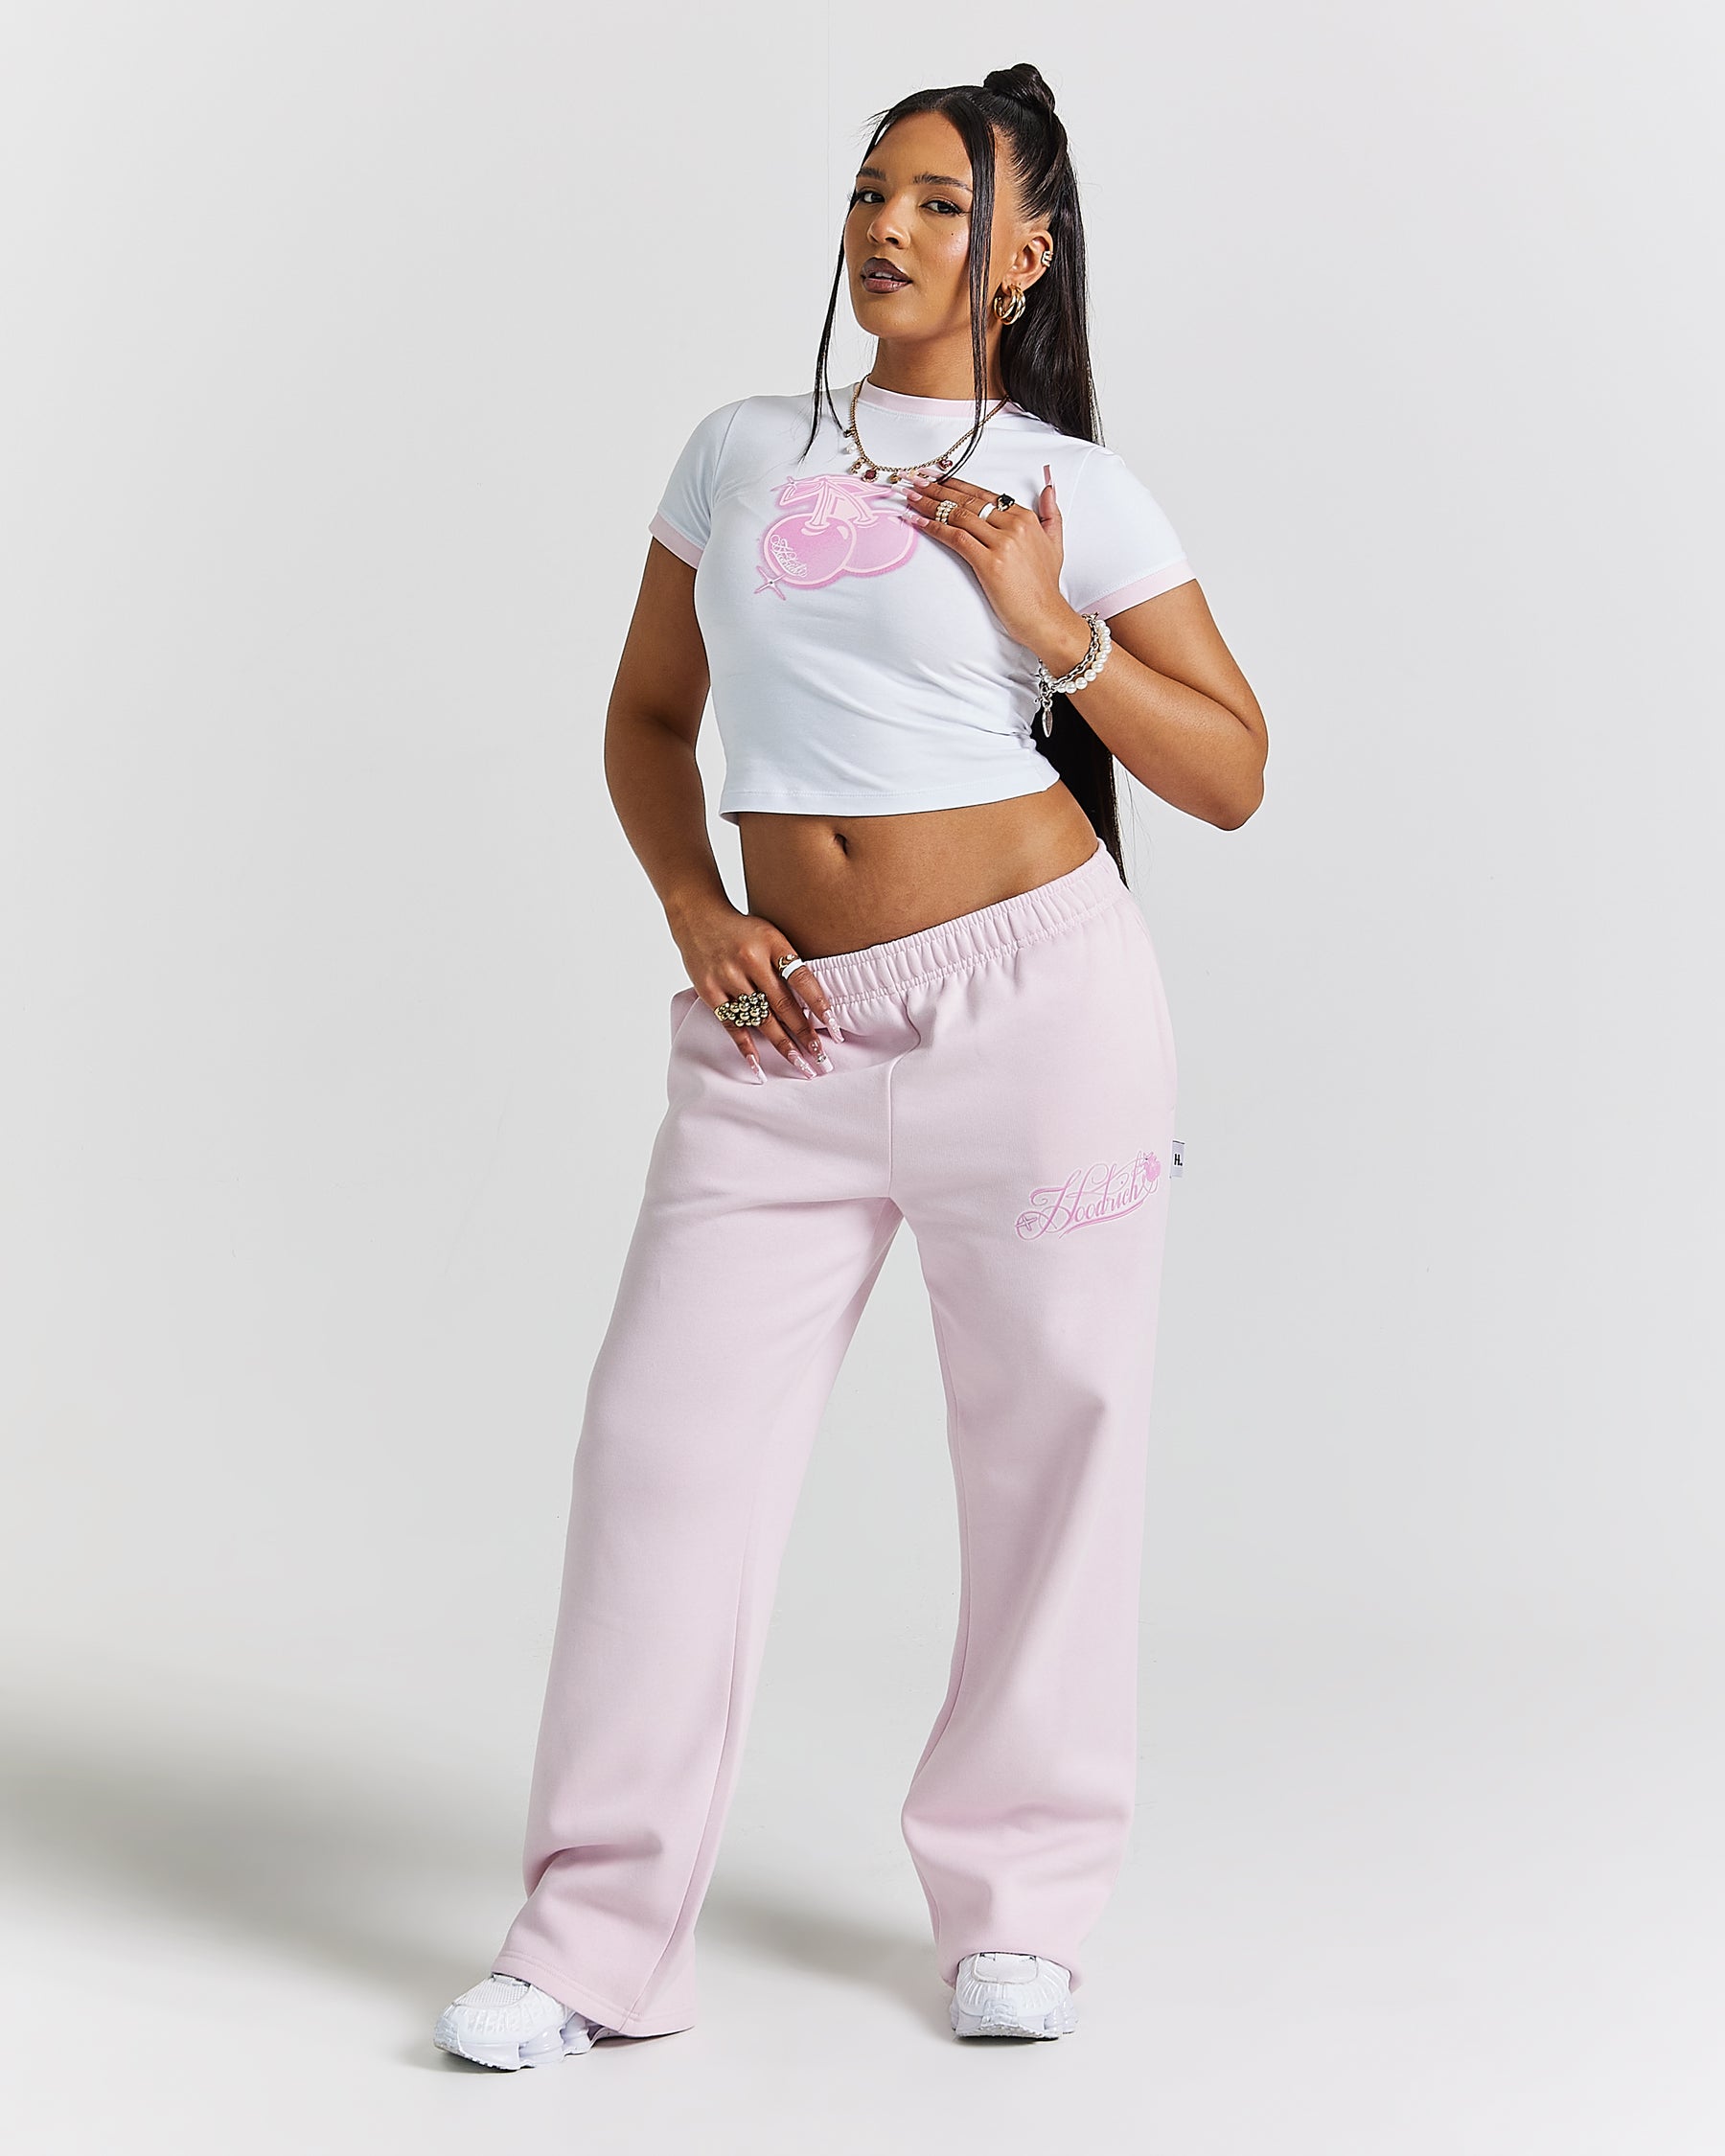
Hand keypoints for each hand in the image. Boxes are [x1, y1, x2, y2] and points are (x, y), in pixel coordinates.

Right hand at [671, 898, 842, 1080]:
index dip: (820, 1005)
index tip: (834, 1028)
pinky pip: (731, 1023)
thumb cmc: (743, 930)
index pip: (802, 978)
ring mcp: (727, 976)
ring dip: (781, 1043)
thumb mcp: (771, 934)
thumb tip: (815, 1003)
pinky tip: (758, 1063)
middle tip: (821, 1057)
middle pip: (783, 1004)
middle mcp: (750, 960)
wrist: (698, 916)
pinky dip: (745, 1045)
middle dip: (804, 1034)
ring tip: (799, 1063)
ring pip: (760, 1018)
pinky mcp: (709, 990)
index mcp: (772, 942)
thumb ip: (789, 962)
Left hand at [905, 463, 1090, 667]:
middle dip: (938, 488)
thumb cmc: (1043, 586)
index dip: (957, 484)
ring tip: (911, 497)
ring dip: (930, 504)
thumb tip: (1048, 488)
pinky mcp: (989, 563)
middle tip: (916, 481)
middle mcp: (1013, 526)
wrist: (1044, 616)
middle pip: (968, 501)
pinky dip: (934, 528)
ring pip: (959, 515)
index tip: (938, 478)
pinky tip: (918, 521)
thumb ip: (1051, 513)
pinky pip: (956, 538)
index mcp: (1025, 518)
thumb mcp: (1055, 542)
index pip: (983, 495)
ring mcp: (1001, 544)